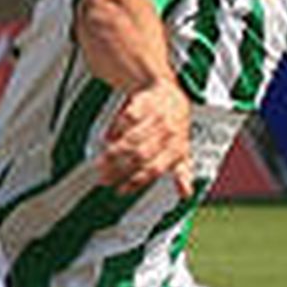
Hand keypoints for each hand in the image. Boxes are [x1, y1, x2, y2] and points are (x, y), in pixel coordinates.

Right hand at [98, 78, 192, 197]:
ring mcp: (156, 116)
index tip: (120, 191)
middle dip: (119, 169)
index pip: (155, 168)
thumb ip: (182, 173)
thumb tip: (186, 194)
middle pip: (140, 155)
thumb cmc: (175, 127)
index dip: (137, 181)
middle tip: (103, 178)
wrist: (170, 92)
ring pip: (132, 138)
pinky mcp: (145, 102)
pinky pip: (127, 119)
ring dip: (113, 153)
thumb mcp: (183, 151)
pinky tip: (107, 139)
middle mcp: (168, 132)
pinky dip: (116, 130)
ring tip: (100, 163)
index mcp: (178, 147)